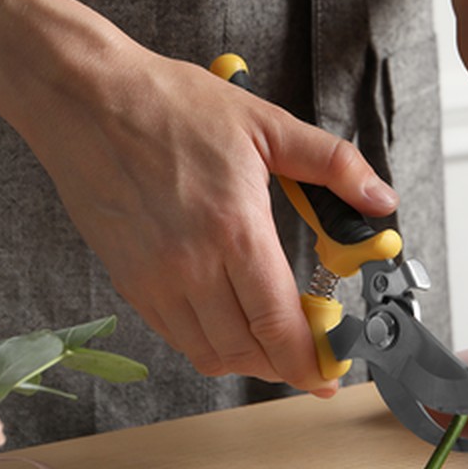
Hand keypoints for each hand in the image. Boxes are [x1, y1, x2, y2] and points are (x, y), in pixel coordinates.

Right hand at [24, 43, 398, 394]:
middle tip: (314, 354)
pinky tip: (229, 320)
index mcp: (234, 232)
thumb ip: (334, 166)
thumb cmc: (171, 105)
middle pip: (246, 352)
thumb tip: (382, 201)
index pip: (279, 326)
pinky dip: (208, 342)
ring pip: (208, 353)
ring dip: (248, 358)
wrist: (85, 98)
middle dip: (287, 365)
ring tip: (275, 340)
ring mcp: (153, 279)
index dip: (310, 361)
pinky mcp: (127, 280)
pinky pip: (174, 335)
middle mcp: (190, 267)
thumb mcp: (268, 125)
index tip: (332, 371)